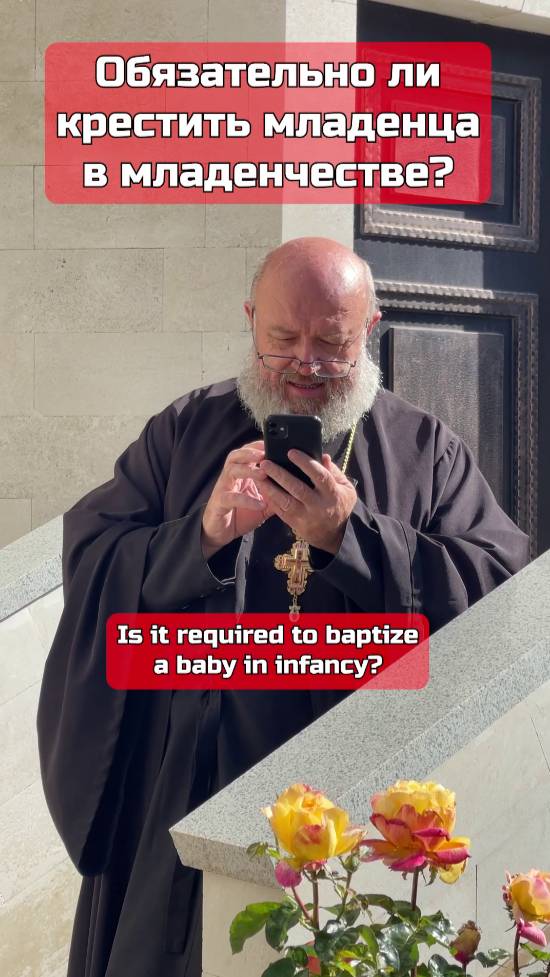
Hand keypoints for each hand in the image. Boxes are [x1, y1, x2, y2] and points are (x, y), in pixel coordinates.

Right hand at [201, 439, 275, 558]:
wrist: (220, 533)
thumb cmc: (241, 514)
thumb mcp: (263, 503)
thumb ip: (275, 493)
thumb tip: (297, 486)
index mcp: (241, 474)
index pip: (247, 453)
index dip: (257, 447)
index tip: (273, 443)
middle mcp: (231, 477)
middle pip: (236, 456)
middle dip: (250, 452)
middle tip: (266, 453)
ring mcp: (223, 488)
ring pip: (231, 471)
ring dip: (248, 470)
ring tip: (263, 472)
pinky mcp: (219, 503)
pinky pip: (231, 498)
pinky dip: (247, 500)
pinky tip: (260, 503)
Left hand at [254, 450, 356, 553]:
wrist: (334, 535)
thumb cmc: (340, 505)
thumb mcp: (346, 489)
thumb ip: (334, 472)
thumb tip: (324, 456)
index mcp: (332, 493)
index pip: (320, 476)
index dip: (305, 463)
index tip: (291, 452)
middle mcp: (319, 505)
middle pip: (297, 488)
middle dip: (280, 474)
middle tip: (265, 463)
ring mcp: (306, 516)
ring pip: (285, 501)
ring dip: (270, 488)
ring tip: (258, 476)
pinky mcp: (296, 523)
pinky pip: (280, 511)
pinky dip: (270, 500)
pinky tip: (262, 489)